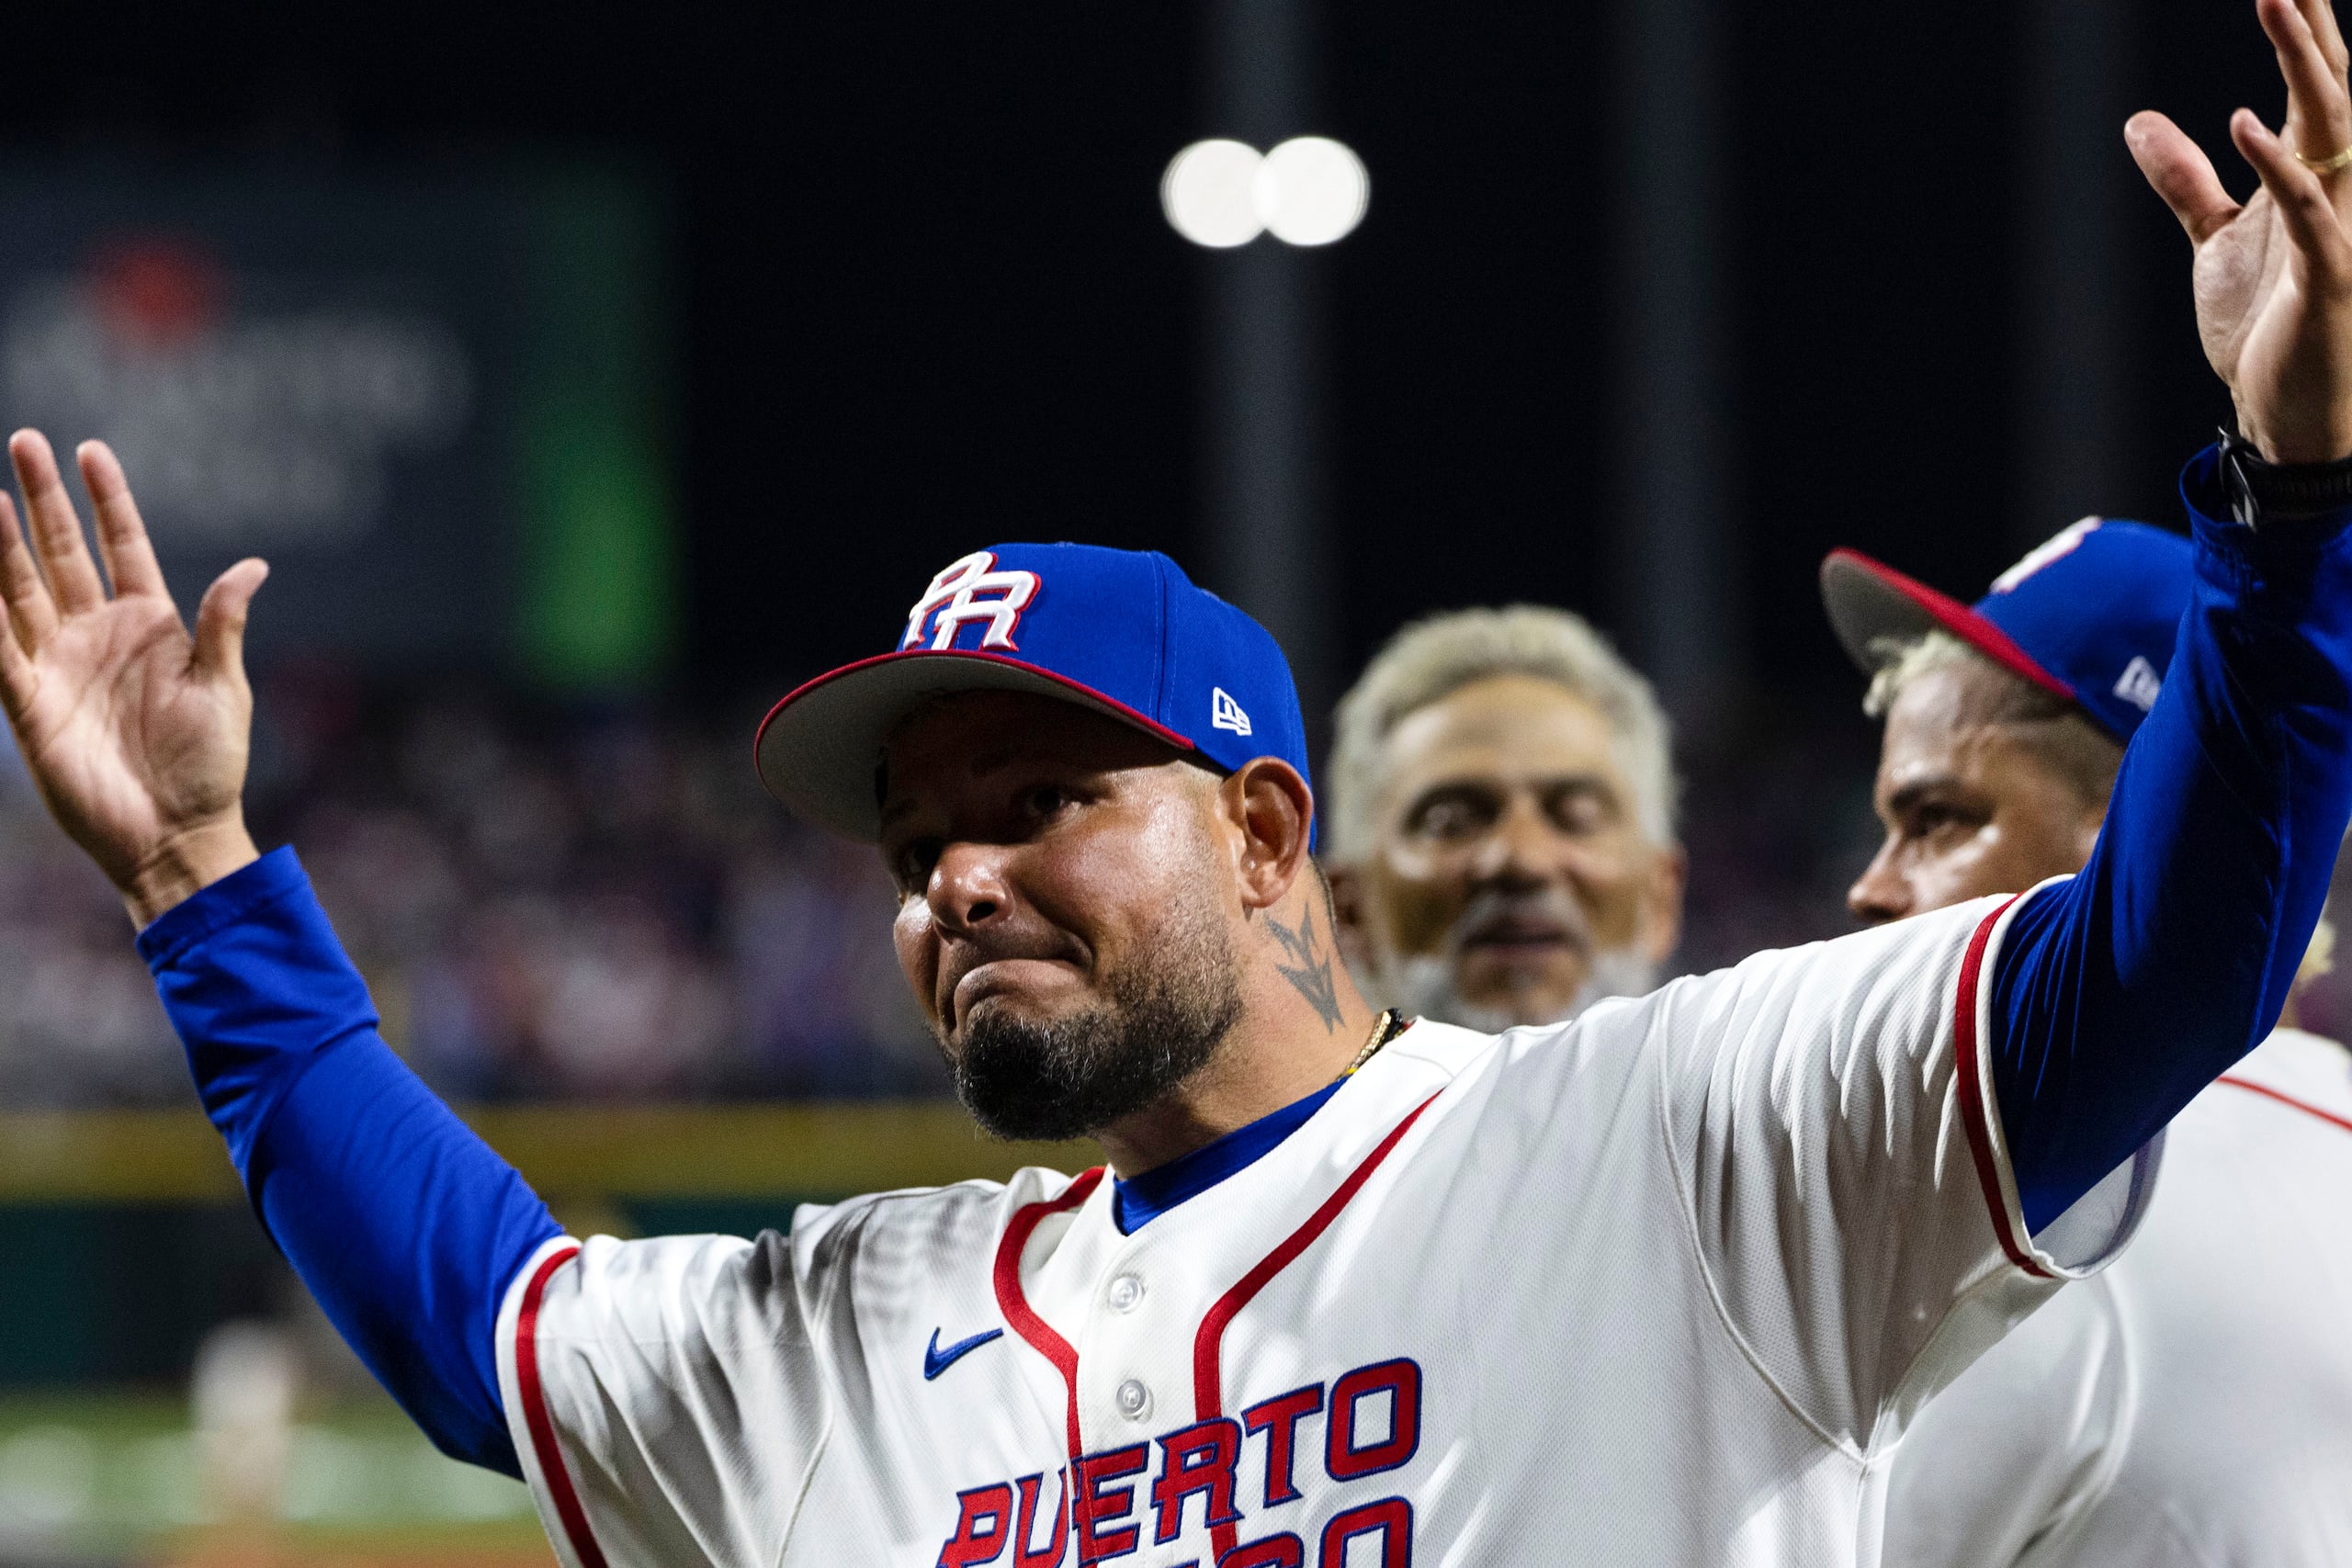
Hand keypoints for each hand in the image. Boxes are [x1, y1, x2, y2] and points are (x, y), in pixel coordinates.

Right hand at [0, 431, 267, 925]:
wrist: (177, 834)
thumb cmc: (210, 765)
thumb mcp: (224, 688)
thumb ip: (225, 624)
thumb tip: (254, 564)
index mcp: (152, 625)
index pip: (123, 546)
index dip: (106, 500)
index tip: (89, 449)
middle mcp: (99, 636)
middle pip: (62, 553)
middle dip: (42, 500)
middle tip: (21, 440)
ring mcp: (60, 665)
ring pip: (20, 590)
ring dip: (1, 545)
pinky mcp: (30, 704)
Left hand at [2129, 0, 2351, 461]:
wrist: (2285, 410)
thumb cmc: (2263, 323)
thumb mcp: (2213, 239)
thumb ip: (2185, 180)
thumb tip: (2140, 122)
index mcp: (2312, 175)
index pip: (2314, 83)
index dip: (2302, 27)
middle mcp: (2337, 189)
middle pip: (2331, 88)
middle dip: (2309, 27)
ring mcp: (2339, 227)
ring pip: (2331, 130)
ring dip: (2300, 66)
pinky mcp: (2328, 275)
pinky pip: (2307, 210)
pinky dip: (2276, 166)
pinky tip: (2240, 123)